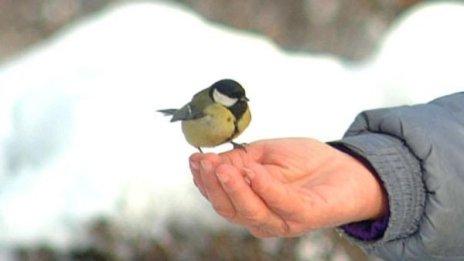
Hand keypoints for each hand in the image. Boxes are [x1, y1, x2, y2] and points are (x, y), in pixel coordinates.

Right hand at [189, 138, 386, 237]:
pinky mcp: (305, 215)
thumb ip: (241, 159)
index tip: (193, 158)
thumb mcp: (266, 153)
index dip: (203, 180)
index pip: (219, 197)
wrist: (346, 167)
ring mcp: (283, 220)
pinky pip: (282, 203)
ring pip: (251, 212)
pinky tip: (253, 170)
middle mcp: (262, 217)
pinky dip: (265, 186)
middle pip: (229, 209)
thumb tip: (213, 161)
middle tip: (204, 162)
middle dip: (213, 185)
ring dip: (233, 189)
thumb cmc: (304, 163)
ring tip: (221, 167)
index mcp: (250, 202)